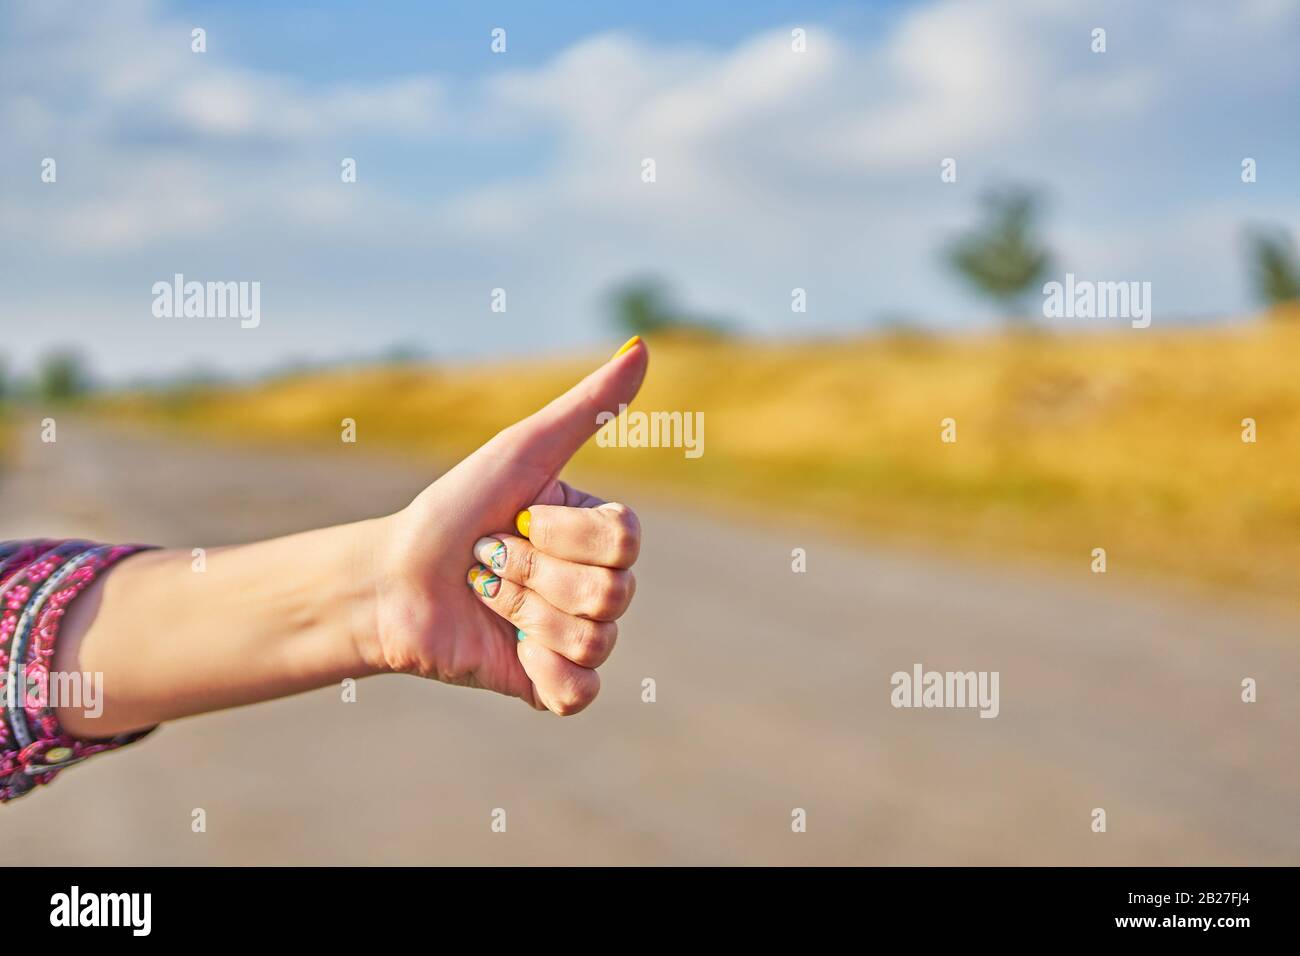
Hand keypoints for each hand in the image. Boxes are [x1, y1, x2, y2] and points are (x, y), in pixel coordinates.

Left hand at [368, 338, 647, 714]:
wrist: (391, 580)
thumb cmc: (454, 508)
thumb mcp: (522, 452)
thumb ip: (588, 407)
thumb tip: (644, 346)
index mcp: (598, 534)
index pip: (625, 541)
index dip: (564, 535)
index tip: (517, 519)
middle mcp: (597, 585)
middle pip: (610, 592)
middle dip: (532, 573)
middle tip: (490, 562)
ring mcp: (577, 638)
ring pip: (593, 638)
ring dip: (522, 612)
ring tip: (486, 597)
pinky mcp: (552, 687)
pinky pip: (580, 691)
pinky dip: (543, 672)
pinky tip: (511, 650)